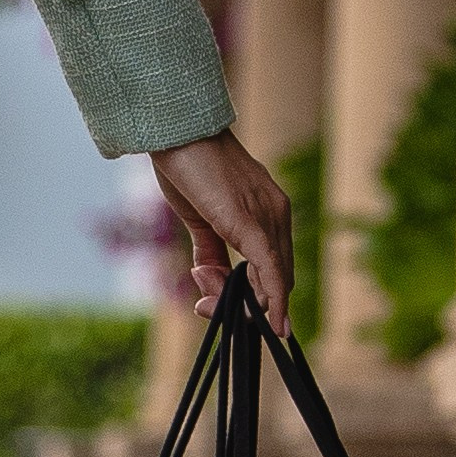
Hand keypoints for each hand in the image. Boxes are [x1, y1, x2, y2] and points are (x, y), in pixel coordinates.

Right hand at [149, 130, 294, 338]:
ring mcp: (268, 218)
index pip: (274, 265)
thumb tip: (210, 278)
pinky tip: (273, 322)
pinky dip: (273, 299)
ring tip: (203, 300)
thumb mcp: (199, 218)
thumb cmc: (186, 167)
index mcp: (267, 210)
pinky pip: (270, 270)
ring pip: (274, 280)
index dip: (258, 296)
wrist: (178, 134)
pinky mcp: (251, 224)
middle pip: (278, 278)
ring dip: (243, 305)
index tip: (225, 310)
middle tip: (204, 308)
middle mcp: (276, 213)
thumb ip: (209, 250)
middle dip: (248, 306)